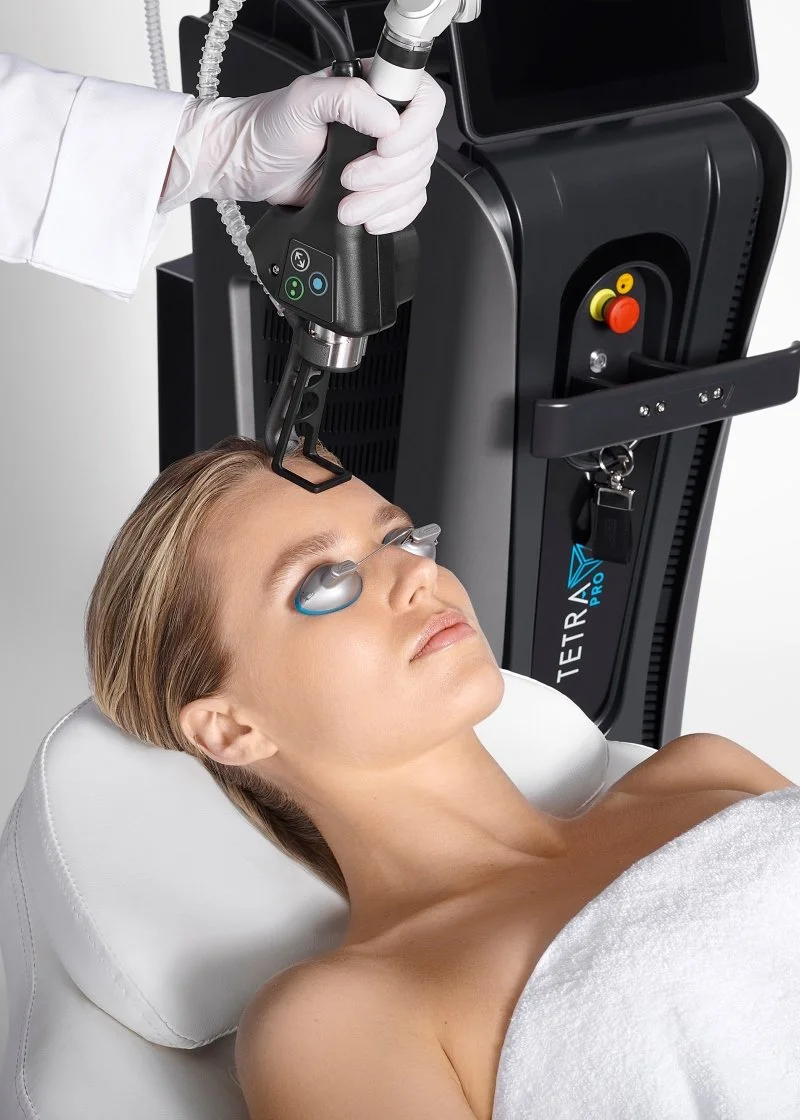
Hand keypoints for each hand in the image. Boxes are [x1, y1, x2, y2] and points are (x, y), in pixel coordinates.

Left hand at [159, 62, 445, 234]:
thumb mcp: (303, 101)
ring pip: (415, 183)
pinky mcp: (377, 191)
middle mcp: (383, 122)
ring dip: (383, 202)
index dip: (413, 129)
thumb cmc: (268, 128)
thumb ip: (347, 99)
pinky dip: (391, 217)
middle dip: (387, 175)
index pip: (425, 102)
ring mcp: (382, 159)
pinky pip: (406, 206)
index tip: (383, 147)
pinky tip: (367, 218)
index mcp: (374, 90)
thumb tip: (388, 120)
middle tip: (348, 179)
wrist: (248, 167)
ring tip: (347, 205)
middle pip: (422, 150)